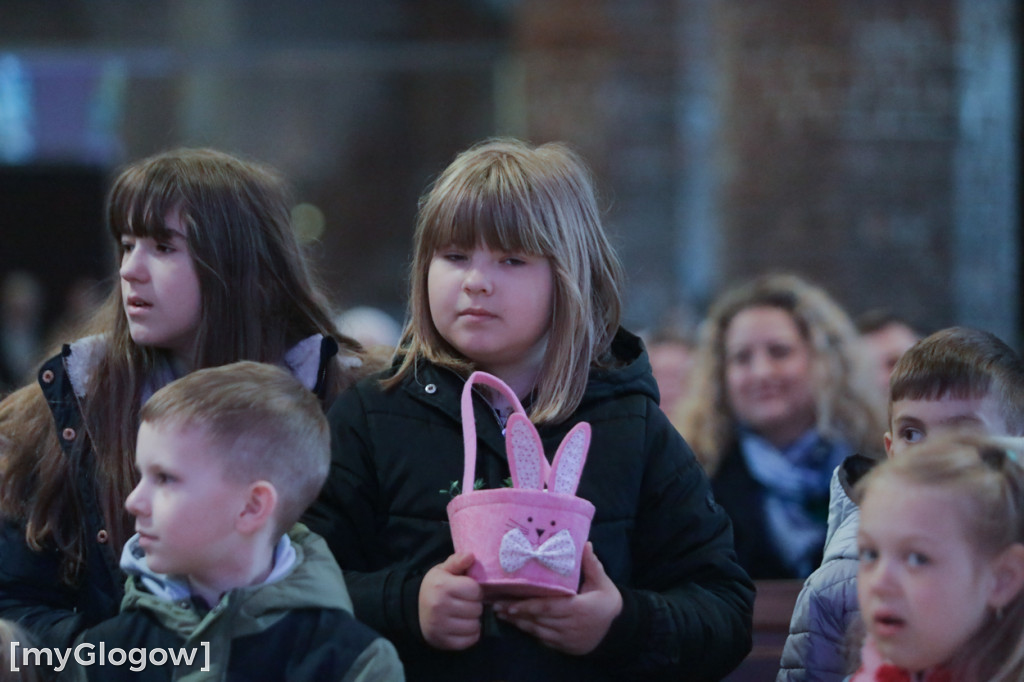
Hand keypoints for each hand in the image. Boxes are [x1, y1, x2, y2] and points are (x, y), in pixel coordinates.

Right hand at [418, 552, 483, 649]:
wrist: (413, 610)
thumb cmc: (434, 588)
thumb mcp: (442, 570)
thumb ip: (457, 561)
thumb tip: (471, 555)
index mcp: (442, 586)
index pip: (475, 590)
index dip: (475, 590)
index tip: (468, 590)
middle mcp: (439, 606)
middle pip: (476, 608)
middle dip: (474, 605)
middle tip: (465, 603)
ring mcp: (440, 626)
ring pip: (475, 625)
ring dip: (473, 620)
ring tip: (464, 614)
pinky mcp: (443, 641)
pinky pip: (471, 640)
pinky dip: (471, 634)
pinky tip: (462, 626)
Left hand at [493, 542, 622, 654]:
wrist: (618, 629)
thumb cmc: (608, 602)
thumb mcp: (603, 582)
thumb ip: (591, 564)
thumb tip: (585, 543)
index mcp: (578, 608)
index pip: (548, 607)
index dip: (528, 607)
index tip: (511, 604)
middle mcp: (570, 626)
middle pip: (538, 620)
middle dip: (516, 614)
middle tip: (496, 606)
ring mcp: (567, 639)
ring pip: (538, 631)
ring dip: (519, 624)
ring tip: (501, 614)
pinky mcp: (565, 647)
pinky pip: (543, 640)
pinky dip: (530, 633)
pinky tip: (518, 624)